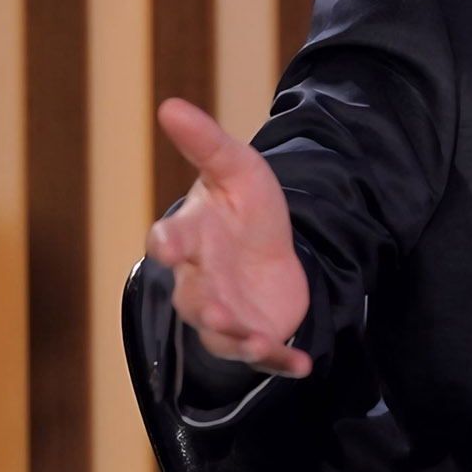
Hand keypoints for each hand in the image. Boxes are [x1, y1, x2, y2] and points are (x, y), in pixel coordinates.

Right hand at [147, 98, 312, 377]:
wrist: (270, 249)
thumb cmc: (243, 208)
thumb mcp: (236, 168)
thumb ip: (206, 142)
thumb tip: (169, 105)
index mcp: (190, 237)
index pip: (169, 239)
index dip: (168, 243)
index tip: (168, 246)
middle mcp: (199, 281)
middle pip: (195, 295)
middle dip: (204, 303)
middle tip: (214, 309)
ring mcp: (225, 313)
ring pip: (222, 331)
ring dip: (235, 336)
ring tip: (250, 338)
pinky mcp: (256, 333)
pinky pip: (265, 354)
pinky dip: (282, 362)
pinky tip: (303, 366)